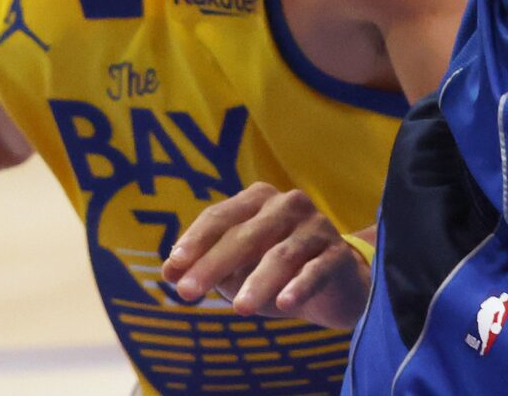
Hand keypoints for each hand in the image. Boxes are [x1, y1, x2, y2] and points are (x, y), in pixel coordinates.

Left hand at [161, 183, 370, 329]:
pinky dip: (299, 286)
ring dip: (257, 281)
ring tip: (238, 309)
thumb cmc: (276, 274)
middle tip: (187, 292)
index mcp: (258, 200)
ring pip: (281, 255)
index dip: (194, 242)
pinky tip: (284, 303)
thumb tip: (169, 272)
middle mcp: (287, 205)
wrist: (337, 286)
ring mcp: (316, 228)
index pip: (220, 217)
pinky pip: (316, 270)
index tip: (172, 268)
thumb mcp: (238, 270)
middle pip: (245, 235)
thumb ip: (206, 267)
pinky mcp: (339, 255)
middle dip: (213, 264)